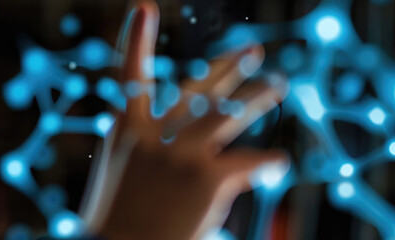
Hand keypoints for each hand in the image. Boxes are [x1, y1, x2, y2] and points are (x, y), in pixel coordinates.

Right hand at [80, 1, 289, 238]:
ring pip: (228, 113)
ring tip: (278, 82)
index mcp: (125, 132)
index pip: (129, 76)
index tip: (143, 7)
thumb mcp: (119, 176)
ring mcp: (183, 154)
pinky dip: (267, 162)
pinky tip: (279, 160)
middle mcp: (154, 135)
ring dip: (257, 95)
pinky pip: (250, 162)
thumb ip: (146, 152)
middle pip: (196, 90)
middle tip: (251, 49)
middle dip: (226, 66)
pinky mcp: (209, 177)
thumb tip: (183, 144)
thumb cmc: (115, 223)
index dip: (135, 40)